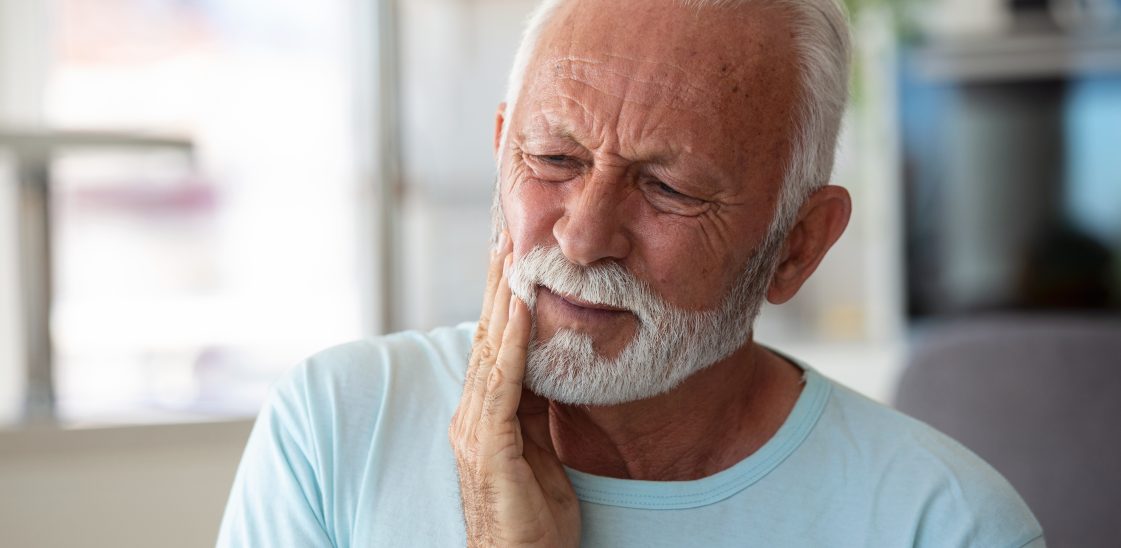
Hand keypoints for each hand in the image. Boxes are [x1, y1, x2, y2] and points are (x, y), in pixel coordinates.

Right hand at [449, 233, 580, 547]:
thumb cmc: (533, 517)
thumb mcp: (540, 449)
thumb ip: (537, 409)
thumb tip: (547, 369)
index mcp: (485, 414)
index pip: (494, 346)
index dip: (502, 301)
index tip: (511, 258)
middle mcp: (472, 414)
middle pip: (487, 336)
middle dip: (497, 285)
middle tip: (506, 235)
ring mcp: (475, 428)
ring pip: (492, 350)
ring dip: (504, 300)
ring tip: (513, 255)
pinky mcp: (489, 444)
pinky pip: (503, 382)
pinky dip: (514, 341)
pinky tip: (522, 308)